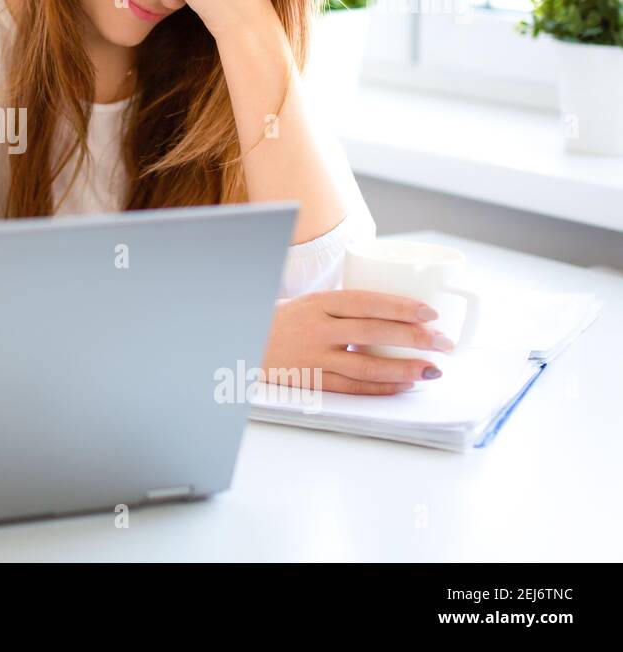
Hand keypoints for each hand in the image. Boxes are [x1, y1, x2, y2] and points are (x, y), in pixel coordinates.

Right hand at [262, 290, 453, 394]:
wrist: (244, 342)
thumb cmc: (283, 322)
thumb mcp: (310, 303)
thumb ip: (345, 307)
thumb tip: (396, 310)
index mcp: (319, 303)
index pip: (368, 302)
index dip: (402, 307)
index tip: (432, 313)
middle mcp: (317, 329)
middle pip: (374, 333)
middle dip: (415, 338)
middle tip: (444, 342)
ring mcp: (314, 357)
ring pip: (367, 365)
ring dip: (404, 368)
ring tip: (432, 369)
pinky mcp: (311, 380)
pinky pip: (352, 386)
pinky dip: (381, 387)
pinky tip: (403, 385)